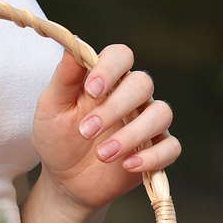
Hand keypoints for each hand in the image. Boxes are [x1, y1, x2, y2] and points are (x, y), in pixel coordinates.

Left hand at [30, 43, 178, 212]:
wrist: (64, 180)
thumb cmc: (57, 137)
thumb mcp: (52, 107)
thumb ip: (64, 77)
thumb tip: (72, 42)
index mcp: (107, 79)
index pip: (121, 56)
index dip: (110, 68)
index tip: (91, 90)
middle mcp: (132, 96)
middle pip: (143, 84)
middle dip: (115, 108)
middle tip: (86, 131)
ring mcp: (147, 123)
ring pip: (161, 114)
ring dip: (133, 134)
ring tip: (103, 155)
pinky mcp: (156, 150)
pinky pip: (171, 147)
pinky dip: (153, 157)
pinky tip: (127, 165)